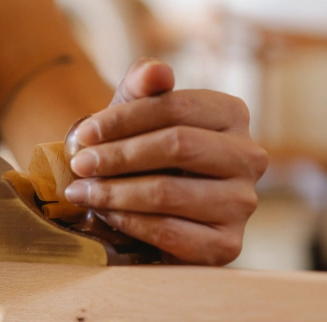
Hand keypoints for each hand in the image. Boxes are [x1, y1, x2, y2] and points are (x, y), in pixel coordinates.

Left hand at [64, 58, 267, 264]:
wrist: (143, 207)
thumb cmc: (139, 153)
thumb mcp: (134, 115)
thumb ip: (141, 86)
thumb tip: (155, 71)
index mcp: (232, 115)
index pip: (176, 107)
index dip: (124, 119)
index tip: (83, 133)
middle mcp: (248, 157)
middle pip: (177, 145)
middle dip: (117, 156)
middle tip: (78, 165)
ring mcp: (242, 203)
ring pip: (168, 192)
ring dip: (114, 192)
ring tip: (80, 192)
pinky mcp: (227, 245)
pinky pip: (169, 231)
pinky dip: (128, 222)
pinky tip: (104, 214)